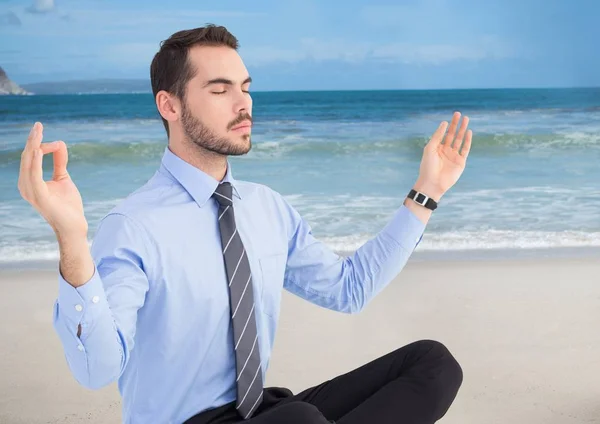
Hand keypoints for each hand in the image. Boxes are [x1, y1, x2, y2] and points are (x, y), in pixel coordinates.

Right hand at [18, 122, 87, 238]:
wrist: (74, 225)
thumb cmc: (68, 205)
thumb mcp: (63, 177)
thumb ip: (59, 162)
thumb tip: (59, 143)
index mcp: (29, 181)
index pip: (30, 157)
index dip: (40, 145)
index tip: (58, 143)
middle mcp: (26, 186)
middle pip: (26, 157)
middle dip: (33, 139)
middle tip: (38, 124)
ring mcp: (30, 192)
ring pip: (28, 163)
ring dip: (33, 145)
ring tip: (38, 131)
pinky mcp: (39, 197)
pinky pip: (34, 175)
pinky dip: (36, 161)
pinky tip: (39, 149)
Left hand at [414, 112, 471, 200]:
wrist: (432, 183)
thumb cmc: (428, 166)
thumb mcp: (430, 148)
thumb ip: (437, 136)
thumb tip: (444, 123)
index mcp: (437, 148)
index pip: (444, 134)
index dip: (447, 126)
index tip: (450, 117)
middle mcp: (446, 151)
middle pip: (453, 135)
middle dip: (456, 125)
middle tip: (459, 114)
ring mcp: (454, 156)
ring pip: (460, 140)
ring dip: (462, 130)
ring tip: (466, 119)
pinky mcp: (460, 162)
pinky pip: (465, 149)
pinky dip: (467, 141)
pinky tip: (468, 132)